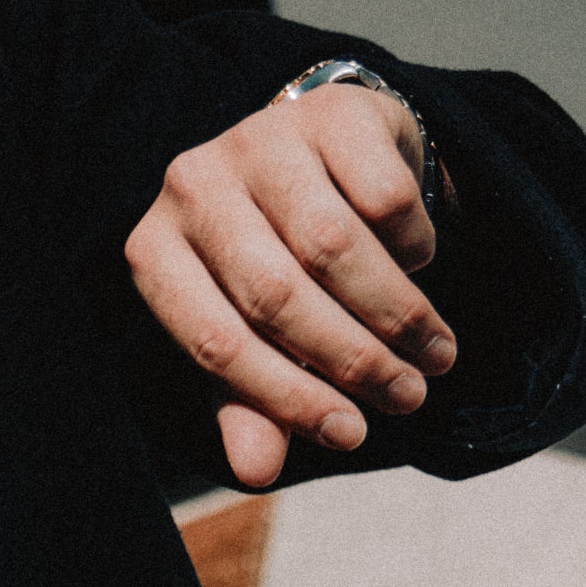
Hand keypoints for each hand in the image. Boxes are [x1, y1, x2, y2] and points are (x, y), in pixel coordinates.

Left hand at [125, 82, 455, 487]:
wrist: (308, 159)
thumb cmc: (262, 267)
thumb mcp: (245, 339)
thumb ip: (248, 405)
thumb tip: (258, 473)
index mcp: (152, 253)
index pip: (216, 343)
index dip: (288, 399)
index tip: (350, 436)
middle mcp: (192, 187)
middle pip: (277, 297)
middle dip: (351, 361)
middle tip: (407, 398)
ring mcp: (259, 139)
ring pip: (334, 248)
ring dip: (396, 315)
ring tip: (433, 357)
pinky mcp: (329, 113)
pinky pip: (385, 196)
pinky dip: (412, 246)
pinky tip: (418, 266)